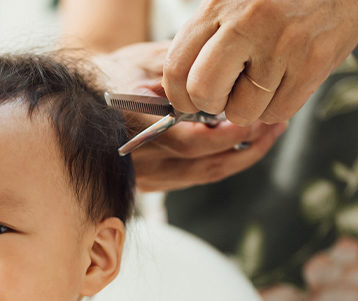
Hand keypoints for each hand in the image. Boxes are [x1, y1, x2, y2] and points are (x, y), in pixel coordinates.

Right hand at [94, 41, 287, 191]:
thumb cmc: (114, 72)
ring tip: (271, 132)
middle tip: (276, 123)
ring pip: (204, 174)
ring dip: (242, 157)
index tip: (254, 120)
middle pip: (203, 163)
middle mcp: (137, 158)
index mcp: (131, 125)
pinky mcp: (152, 184)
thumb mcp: (141, 58)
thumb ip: (173, 68)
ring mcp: (145, 176)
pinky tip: (247, 144)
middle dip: (246, 146)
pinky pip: (196, 176)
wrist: (81, 99)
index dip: (224, 136)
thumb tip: (210, 73)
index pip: (186, 141)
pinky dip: (225, 161)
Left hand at [162, 0, 357, 123]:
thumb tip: (177, 92)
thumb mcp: (232, 5)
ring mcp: (281, 45)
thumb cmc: (277, 4)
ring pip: (242, 111)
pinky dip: (278, 106)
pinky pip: (277, 113)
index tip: (192, 98)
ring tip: (263, 81)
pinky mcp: (311, 64)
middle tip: (225, 95)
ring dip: (249, 108)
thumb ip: (204, 40)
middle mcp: (246, 23)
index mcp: (218, 8)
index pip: (176, 68)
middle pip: (203, 92)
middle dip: (210, 105)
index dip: (180, 95)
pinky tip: (286, 81)